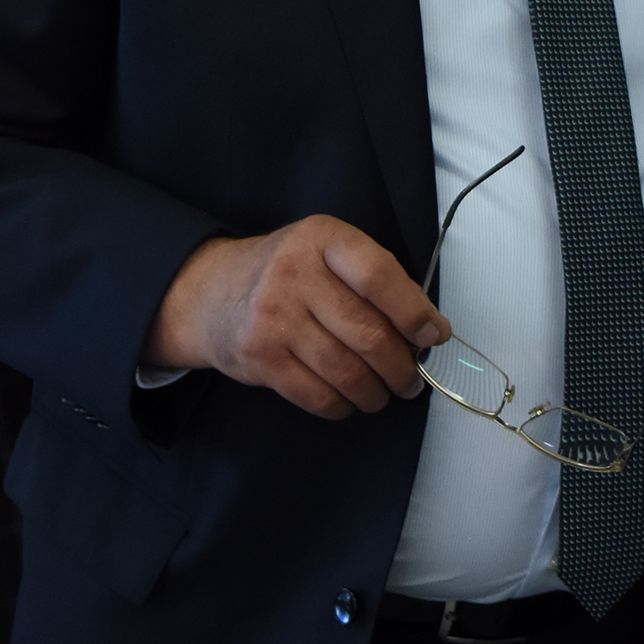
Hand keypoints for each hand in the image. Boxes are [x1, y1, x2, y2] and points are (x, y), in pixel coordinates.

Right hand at [144, 216, 447, 417]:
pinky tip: (348, 400)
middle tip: (410, 379)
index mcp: (322, 238)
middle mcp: (294, 273)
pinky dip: (342, 406)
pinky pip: (317, 395)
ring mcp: (273, 316)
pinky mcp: (259, 356)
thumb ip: (375, 279)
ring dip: (375, 393)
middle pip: (368, 333)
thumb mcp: (327, 253)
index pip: (379, 275)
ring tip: (382, 393)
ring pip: (346, 371)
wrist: (211, 293)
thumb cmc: (287, 274)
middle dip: (401, 367)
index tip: (432, 335)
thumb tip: (427, 328)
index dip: (413, 312)